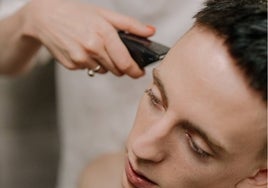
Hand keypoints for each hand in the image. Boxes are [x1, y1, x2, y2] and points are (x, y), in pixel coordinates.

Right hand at [22, 0, 154, 77]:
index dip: (135, 70)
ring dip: (105, 64)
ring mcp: (80, 58)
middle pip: (116, 70)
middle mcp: (92, 48)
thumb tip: (151, 32)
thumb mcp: (105, 14)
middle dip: (121, 67)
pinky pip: (88, 69)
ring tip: (96, 47)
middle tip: (118, 57)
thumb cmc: (77, 13)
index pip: (125, 62)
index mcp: (104, 33)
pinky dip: (90, 63)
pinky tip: (83, 50)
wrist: (45, 17)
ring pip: (103, 70)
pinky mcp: (71, 65)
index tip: (139, 73)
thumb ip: (130, 25)